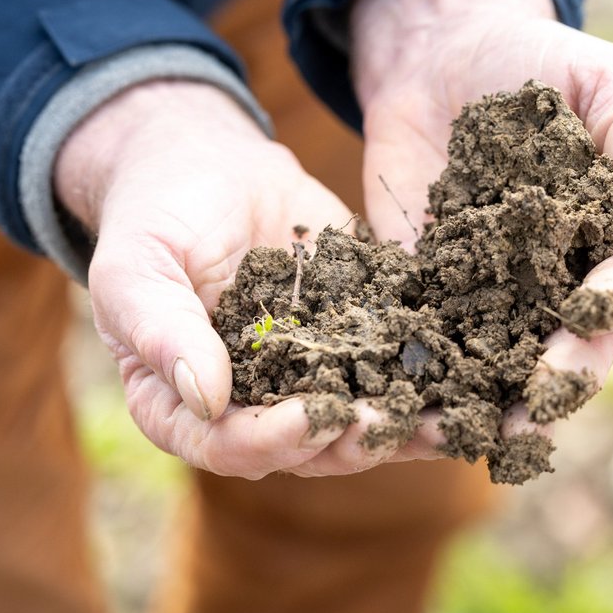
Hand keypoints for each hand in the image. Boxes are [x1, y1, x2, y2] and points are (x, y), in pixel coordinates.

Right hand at [56, 80, 433, 478]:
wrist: (209, 165)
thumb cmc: (153, 217)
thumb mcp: (137, 265)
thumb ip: (161, 329)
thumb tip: (206, 396)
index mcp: (186, 406)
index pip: (228, 445)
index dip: (272, 440)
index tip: (316, 415)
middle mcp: (255, 407)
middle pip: (307, 447)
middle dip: (353, 439)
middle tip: (391, 422)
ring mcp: (311, 377)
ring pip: (362, 420)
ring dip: (407, 425)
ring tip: (451, 418)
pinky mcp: (359, 339)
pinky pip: (396, 368)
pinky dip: (435, 376)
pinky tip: (475, 373)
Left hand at [351, 0, 612, 442]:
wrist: (439, 60)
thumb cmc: (533, 62)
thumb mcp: (594, 73)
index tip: (594, 312)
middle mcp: (564, 279)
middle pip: (576, 344)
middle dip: (561, 377)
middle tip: (534, 405)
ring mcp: (498, 294)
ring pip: (508, 363)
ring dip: (495, 402)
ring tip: (474, 434)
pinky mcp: (432, 294)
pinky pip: (434, 343)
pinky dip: (426, 375)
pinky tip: (407, 401)